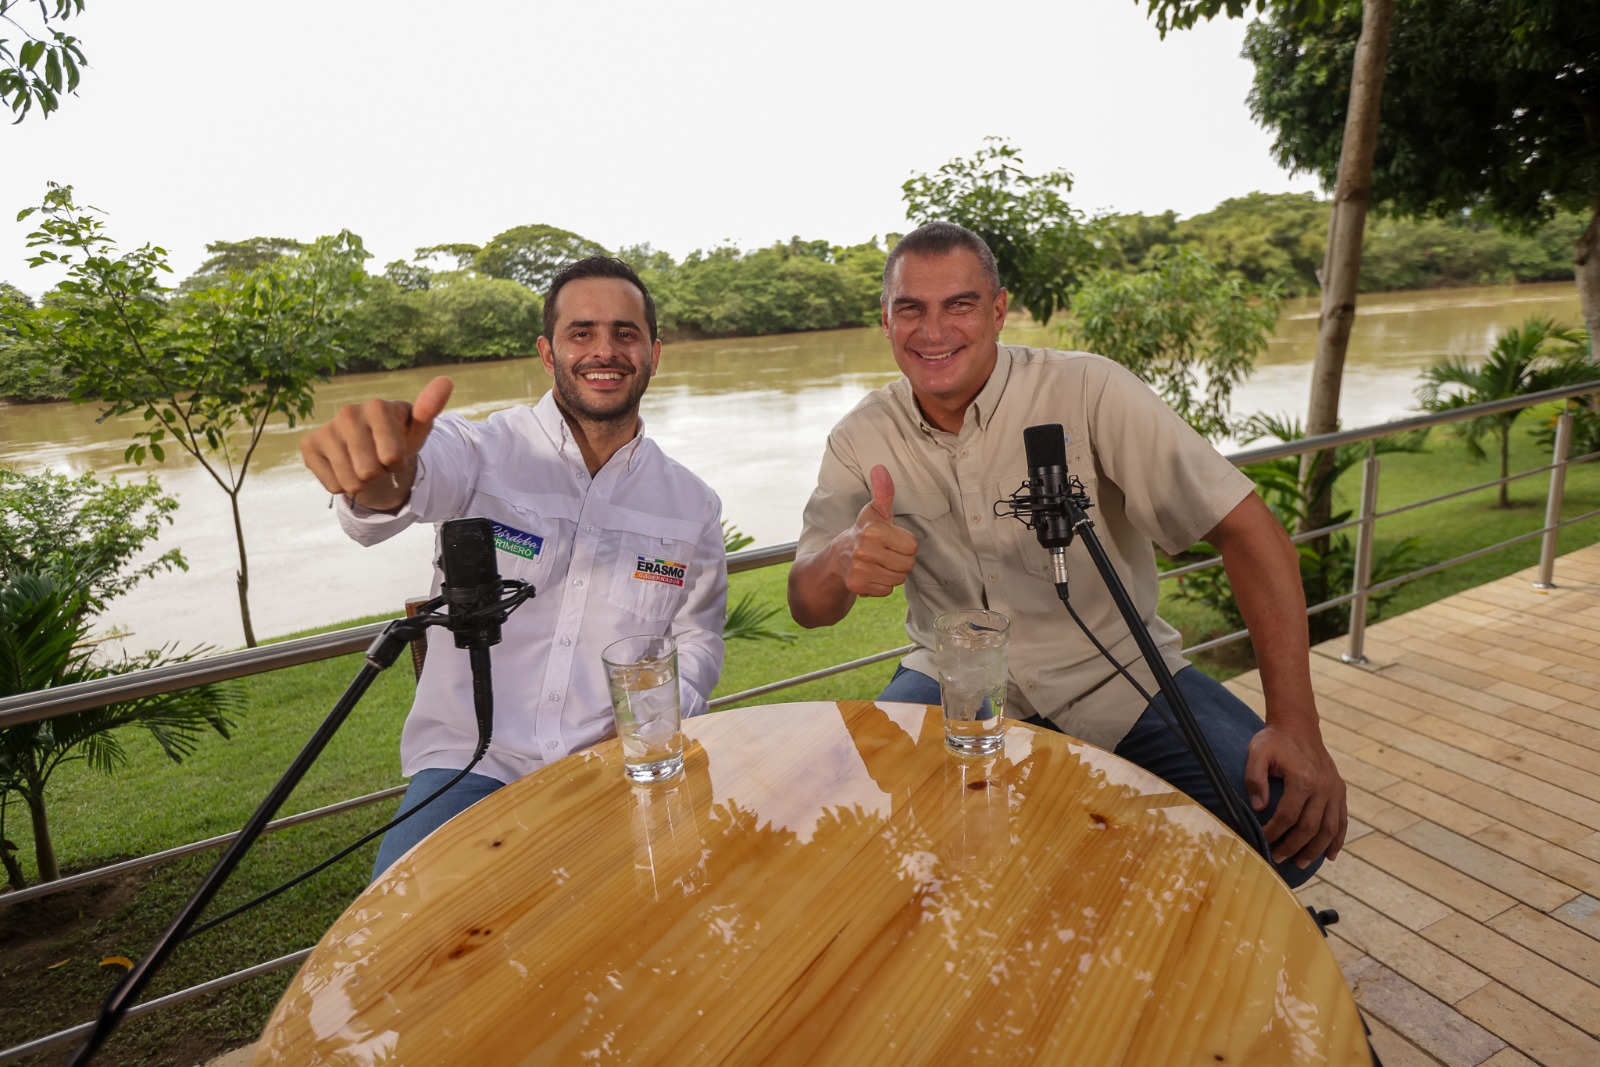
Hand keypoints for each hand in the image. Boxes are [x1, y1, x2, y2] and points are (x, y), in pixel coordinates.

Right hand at [300, 375, 453, 509]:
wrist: (370, 446)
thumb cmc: (399, 437)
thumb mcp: (418, 428)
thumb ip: (430, 408)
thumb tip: (446, 381)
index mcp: (377, 406)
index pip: (392, 457)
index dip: (397, 463)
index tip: (395, 451)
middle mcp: (348, 412)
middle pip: (369, 472)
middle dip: (378, 473)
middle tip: (377, 459)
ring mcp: (326, 429)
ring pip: (351, 482)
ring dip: (361, 481)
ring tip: (363, 463)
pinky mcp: (309, 445)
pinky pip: (333, 485)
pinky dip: (342, 483)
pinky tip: (344, 466)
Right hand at [834, 465, 918, 596]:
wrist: (836, 558)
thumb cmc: (863, 532)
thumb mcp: (875, 512)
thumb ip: (883, 491)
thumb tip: (880, 467)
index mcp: (873, 529)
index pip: (913, 546)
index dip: (904, 544)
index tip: (890, 540)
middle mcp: (865, 549)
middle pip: (907, 564)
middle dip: (900, 560)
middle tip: (885, 553)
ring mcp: (859, 569)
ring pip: (898, 579)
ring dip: (892, 573)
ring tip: (878, 563)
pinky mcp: (856, 585)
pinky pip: (887, 590)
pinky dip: (881, 585)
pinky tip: (870, 574)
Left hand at [1246, 723, 1347, 868]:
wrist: (1298, 727)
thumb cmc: (1274, 741)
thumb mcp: (1257, 753)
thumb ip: (1254, 779)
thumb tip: (1259, 807)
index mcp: (1303, 778)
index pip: (1288, 815)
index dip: (1275, 832)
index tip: (1262, 840)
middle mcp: (1323, 786)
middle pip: (1310, 827)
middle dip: (1293, 846)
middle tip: (1278, 858)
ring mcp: (1334, 790)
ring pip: (1329, 829)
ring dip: (1315, 850)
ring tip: (1300, 863)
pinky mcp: (1340, 791)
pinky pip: (1341, 821)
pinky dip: (1337, 840)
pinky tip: (1329, 855)